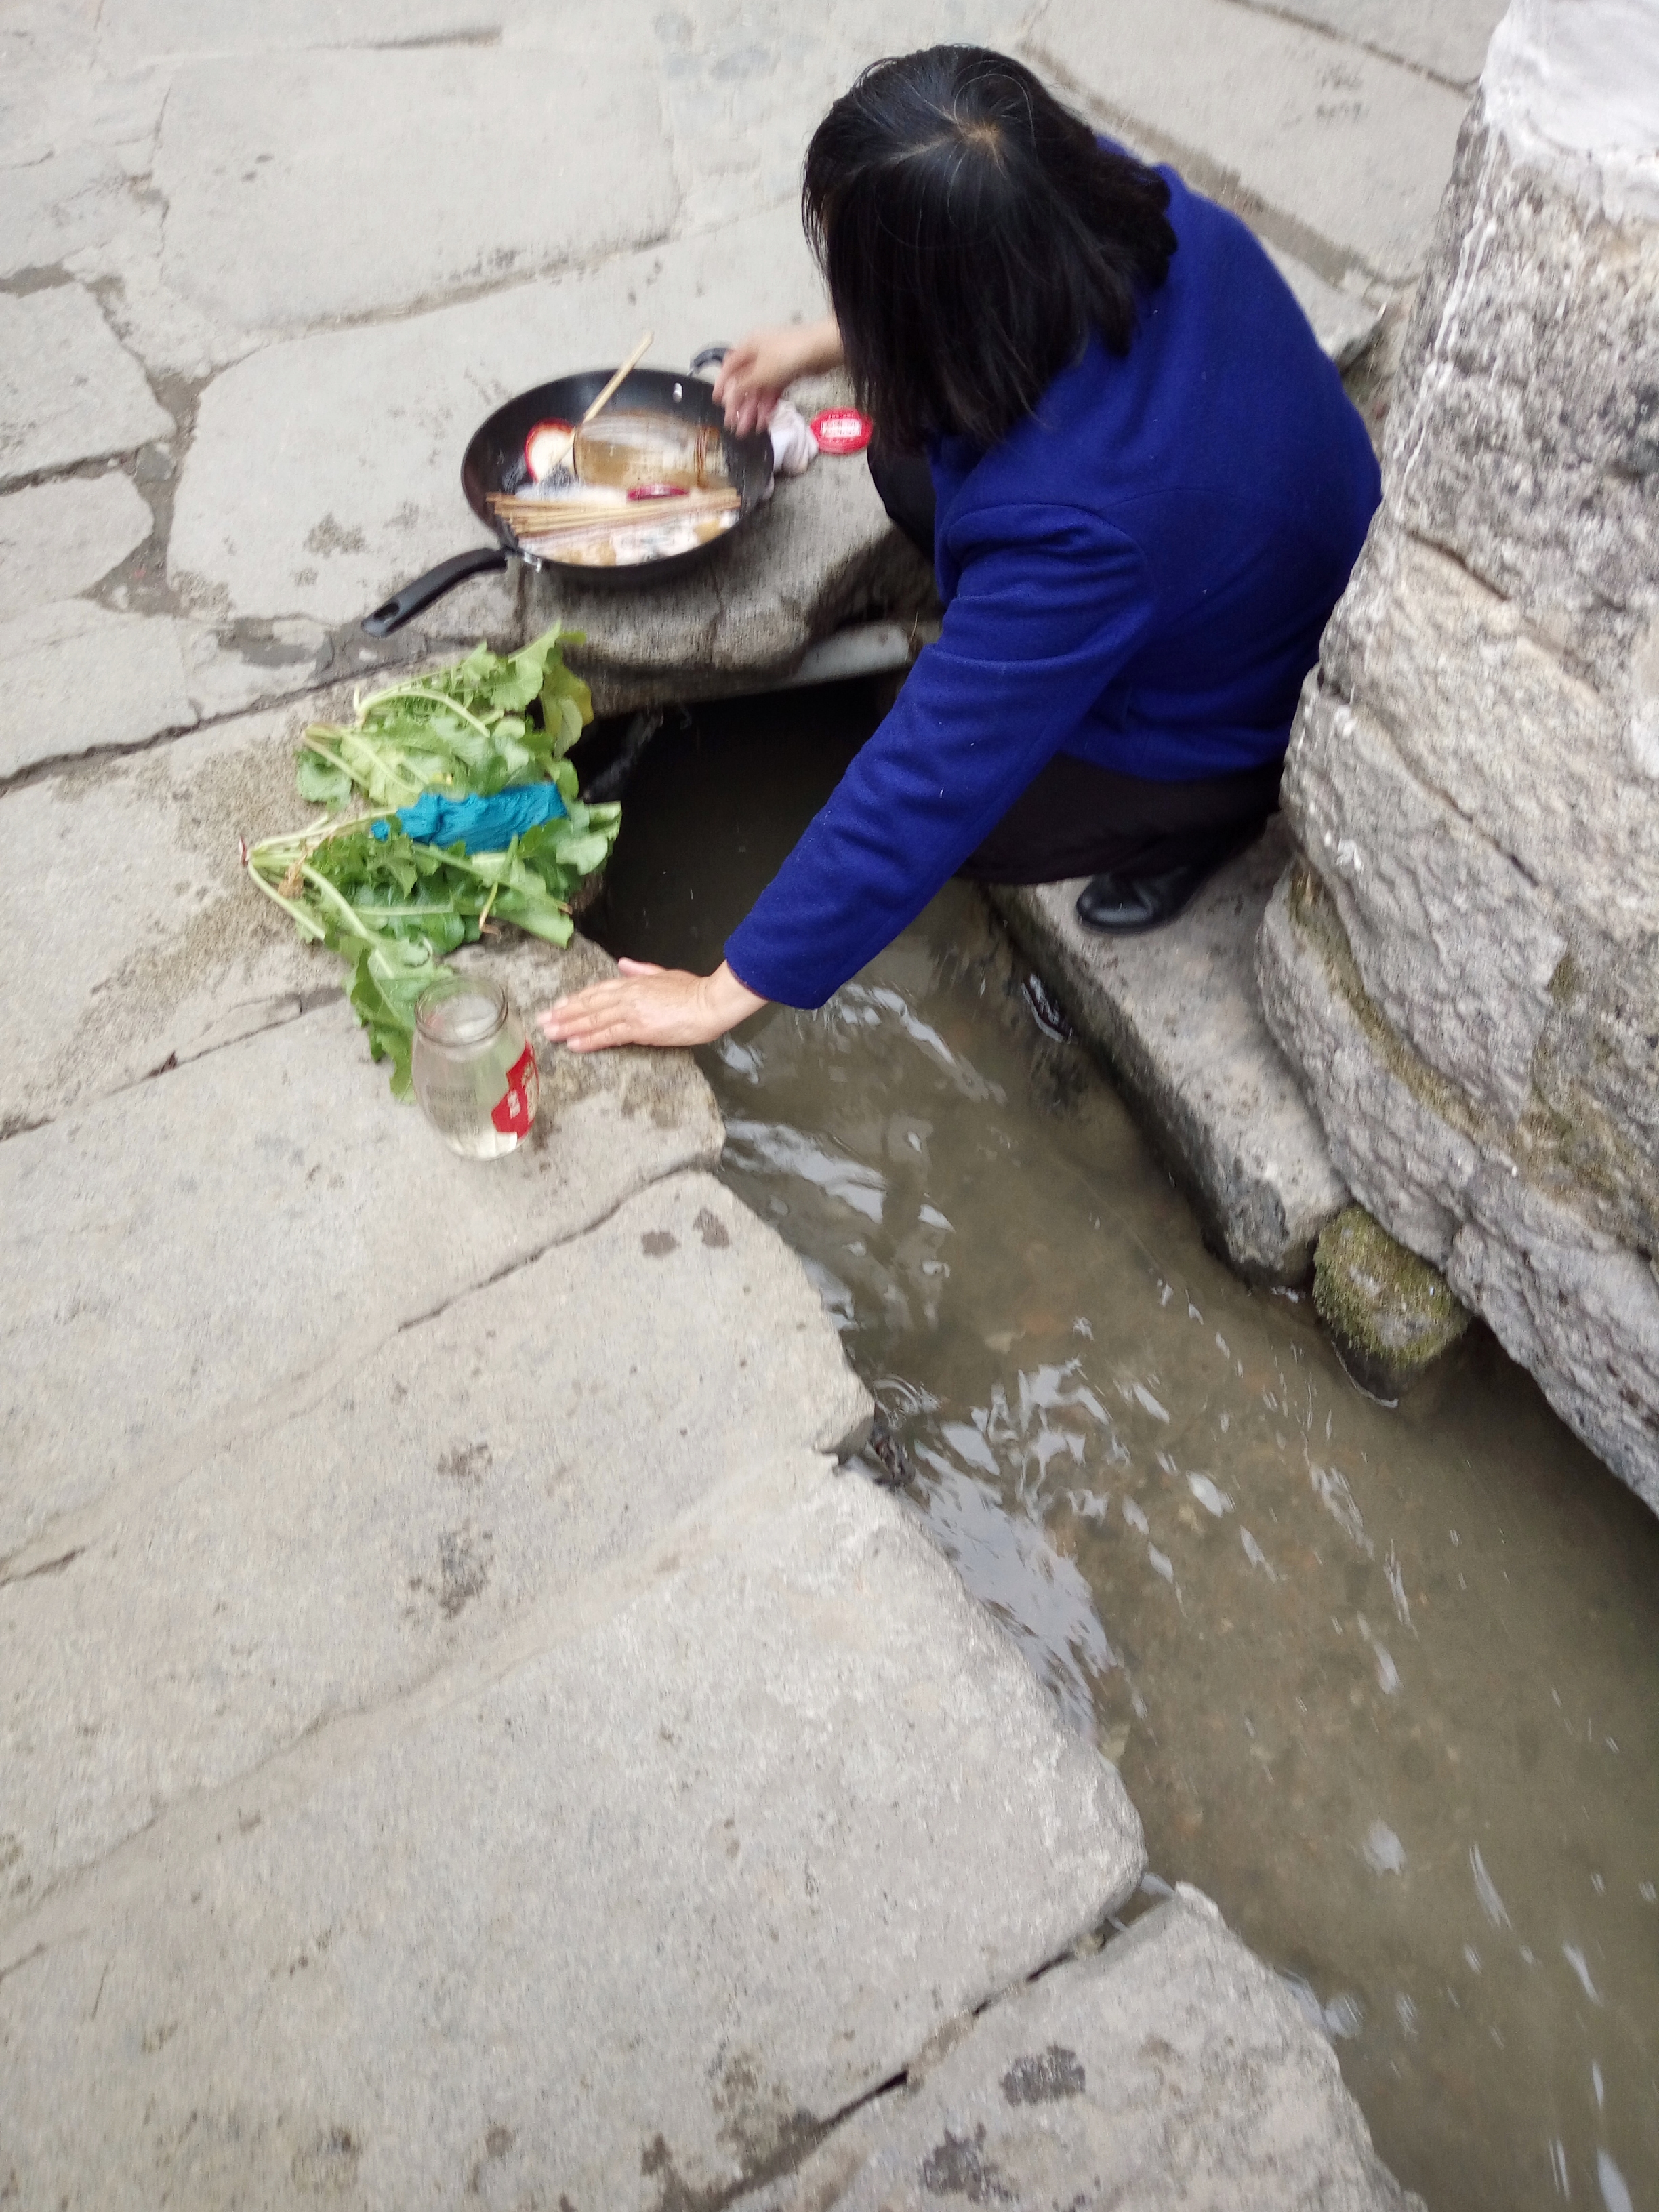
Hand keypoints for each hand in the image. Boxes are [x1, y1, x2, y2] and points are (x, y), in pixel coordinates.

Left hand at [538, 958, 766, 1053]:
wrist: (712, 1003)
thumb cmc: (695, 991)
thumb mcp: (666, 975)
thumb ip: (642, 970)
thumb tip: (623, 964)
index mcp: (634, 983)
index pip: (598, 991)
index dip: (576, 999)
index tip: (558, 1006)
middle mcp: (628, 995)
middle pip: (589, 1004)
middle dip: (564, 1014)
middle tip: (542, 1022)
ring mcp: (632, 1011)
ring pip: (593, 1019)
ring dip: (569, 1027)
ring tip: (550, 1033)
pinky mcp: (639, 1028)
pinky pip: (608, 1034)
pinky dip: (589, 1039)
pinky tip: (574, 1044)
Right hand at [712, 315, 844, 434]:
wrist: (820, 350)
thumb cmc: (786, 355)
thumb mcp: (759, 372)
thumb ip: (742, 386)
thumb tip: (728, 396)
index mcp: (748, 347)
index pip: (729, 366)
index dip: (722, 385)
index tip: (716, 402)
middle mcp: (759, 354)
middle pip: (745, 382)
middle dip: (739, 404)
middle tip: (733, 425)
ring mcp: (775, 365)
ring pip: (760, 389)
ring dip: (753, 410)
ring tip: (747, 430)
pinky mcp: (788, 374)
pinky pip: (773, 392)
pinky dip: (768, 406)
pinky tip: (763, 421)